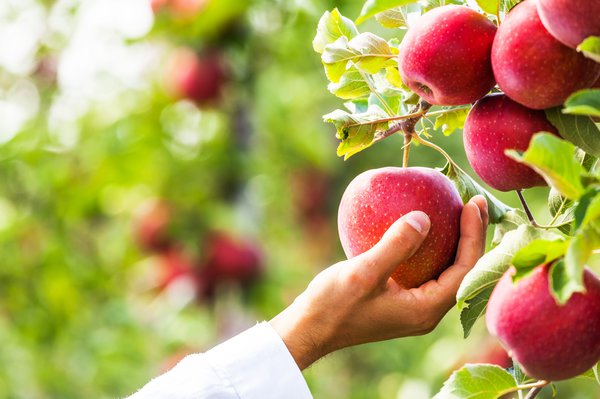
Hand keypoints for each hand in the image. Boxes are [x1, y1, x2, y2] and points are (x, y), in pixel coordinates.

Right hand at [270, 195, 487, 369]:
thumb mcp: (363, 273)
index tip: (471, 203)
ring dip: (454, 240)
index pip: (464, 269)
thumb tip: (424, 217)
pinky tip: (422, 226)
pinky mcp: (401, 298)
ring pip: (446, 269)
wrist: (311, 328)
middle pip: (462, 270)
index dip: (473, 235)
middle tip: (474, 201)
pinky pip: (425, 269)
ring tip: (458, 211)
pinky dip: (431, 247)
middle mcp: (427, 310)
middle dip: (472, 236)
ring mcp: (414, 305)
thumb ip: (396, 246)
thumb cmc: (334, 305)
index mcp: (426, 309)